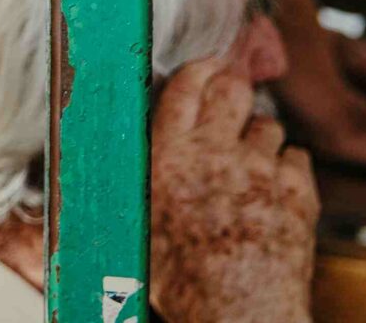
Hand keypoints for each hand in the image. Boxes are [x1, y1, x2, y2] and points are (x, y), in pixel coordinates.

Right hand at [150, 61, 316, 322]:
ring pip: (267, 124)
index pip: (185, 87)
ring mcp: (260, 168)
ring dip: (259, 134)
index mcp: (169, 154)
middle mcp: (215, 151)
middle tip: (232, 93)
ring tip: (250, 157)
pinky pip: (297, 158)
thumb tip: (67, 196)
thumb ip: (126, 188)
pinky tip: (274, 186)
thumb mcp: (135, 226)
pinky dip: (287, 167)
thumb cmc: (180, 279)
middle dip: (233, 86)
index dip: (199, 71)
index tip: (206, 68)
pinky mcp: (296, 191)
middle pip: (231, 89)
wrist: (236, 312)